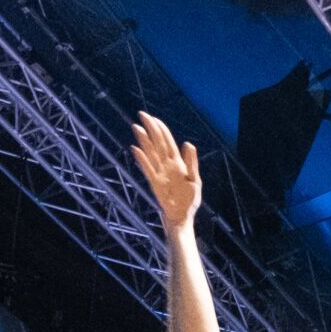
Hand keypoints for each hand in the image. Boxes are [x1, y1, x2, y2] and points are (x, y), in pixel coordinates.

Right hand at [131, 111, 202, 231]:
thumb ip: (191, 162)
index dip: (161, 129)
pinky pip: (147, 168)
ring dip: (143, 140)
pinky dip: (141, 159)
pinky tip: (135, 149)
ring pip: (150, 152)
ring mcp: (160, 173)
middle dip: (150, 128)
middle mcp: (167, 165)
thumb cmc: (190, 200)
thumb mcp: (195, 180)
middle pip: (157, 143)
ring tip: (136, 127)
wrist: (183, 217)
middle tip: (141, 115)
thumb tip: (187, 143)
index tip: (153, 118)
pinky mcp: (154, 183)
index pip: (168, 141)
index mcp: (179, 163)